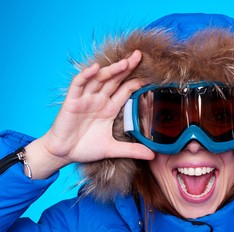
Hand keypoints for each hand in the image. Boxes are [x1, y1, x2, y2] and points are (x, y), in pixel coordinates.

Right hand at [26, 50, 154, 178]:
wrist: (63, 153)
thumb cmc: (85, 148)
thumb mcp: (113, 149)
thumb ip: (132, 151)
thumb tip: (153, 157)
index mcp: (110, 108)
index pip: (126, 90)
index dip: (137, 82)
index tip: (152, 75)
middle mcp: (99, 100)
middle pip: (115, 79)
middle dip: (126, 67)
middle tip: (139, 55)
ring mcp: (86, 98)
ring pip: (100, 79)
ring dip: (111, 70)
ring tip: (125, 62)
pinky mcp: (72, 101)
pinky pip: (79, 84)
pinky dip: (86, 75)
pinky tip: (95, 68)